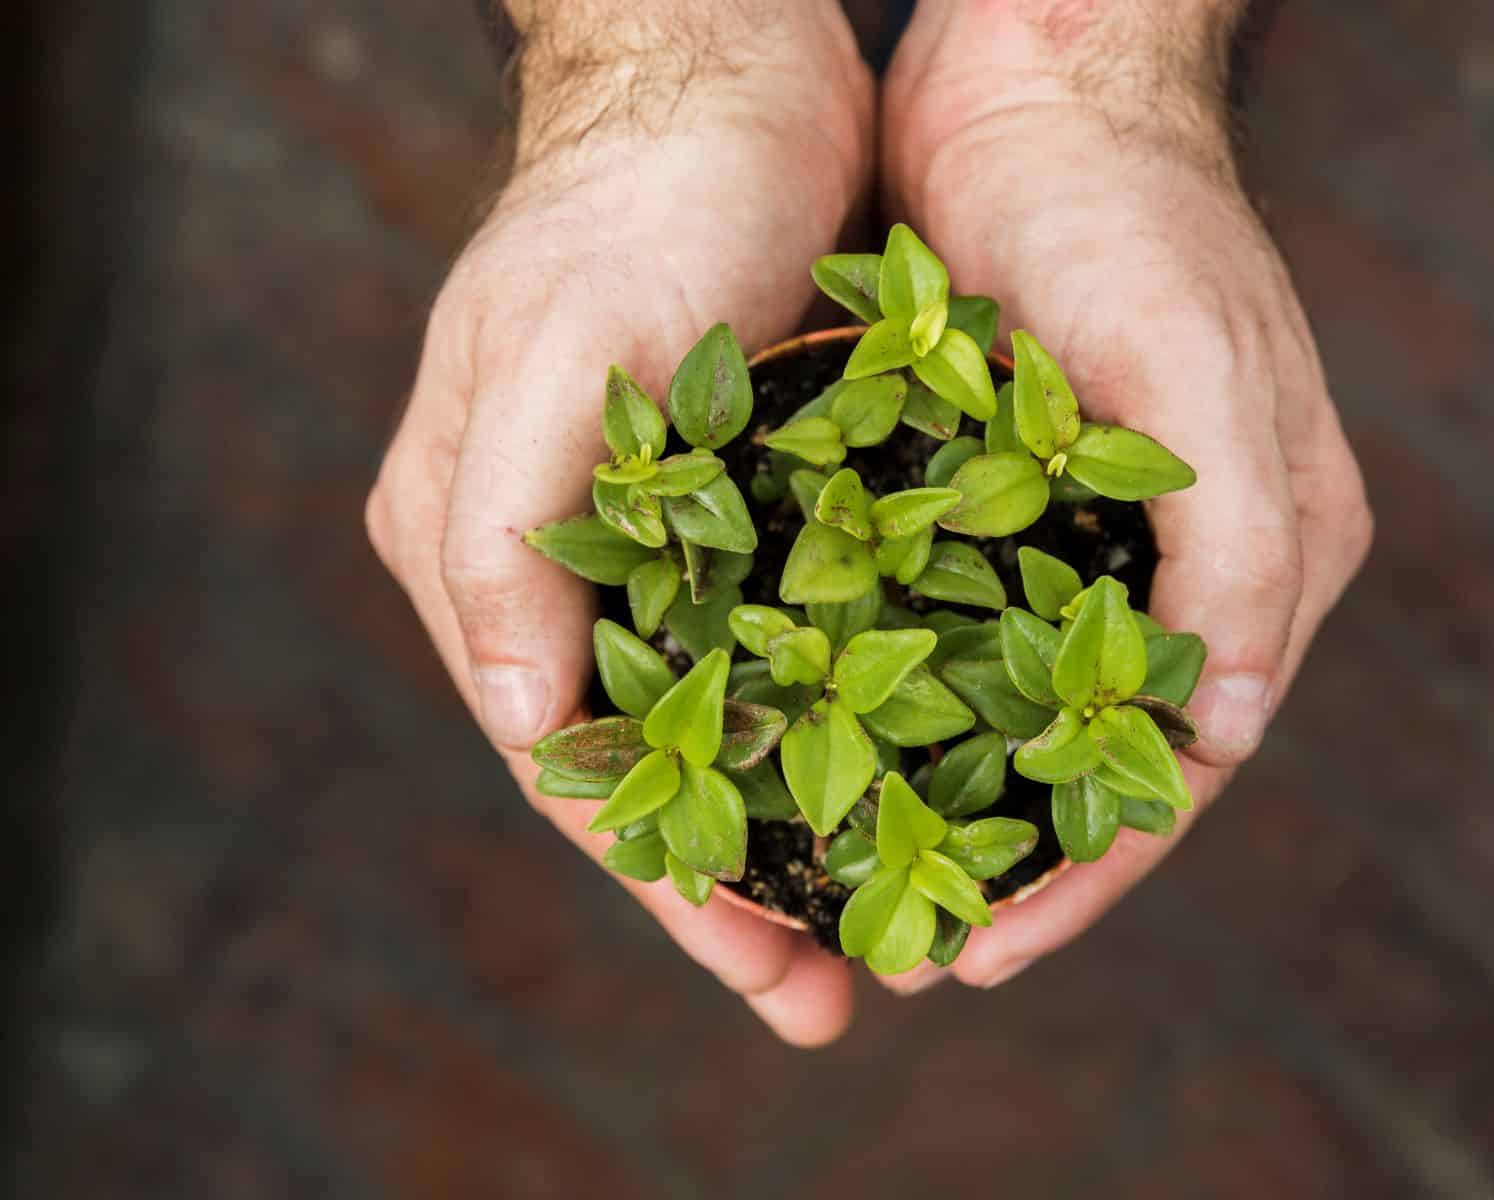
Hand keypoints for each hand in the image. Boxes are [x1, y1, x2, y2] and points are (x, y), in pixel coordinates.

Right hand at [365, 1, 873, 1043]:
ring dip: (797, 826)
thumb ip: (507, 535)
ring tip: (883, 924)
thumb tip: (516, 718)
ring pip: (723, 723)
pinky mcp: (735, 499)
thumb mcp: (563, 345)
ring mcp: (650, 537)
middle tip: (836, 995)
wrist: (724, 72)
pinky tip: (911, 777)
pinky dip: (836, 723)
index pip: (574, 761)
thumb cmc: (635, 193)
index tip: (770, 974)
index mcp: (480, 549)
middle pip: (651, 769)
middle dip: (741, 890)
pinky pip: (784, 643)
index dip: (673, 882)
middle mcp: (556, 563)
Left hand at [881, 0, 1372, 988]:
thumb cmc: (1129, 209)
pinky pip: (957, 627)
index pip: (1183, 762)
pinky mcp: (1000, 491)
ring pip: (1020, 710)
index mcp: (1268, 556)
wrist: (1033, 78)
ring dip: (949, 798)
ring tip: (855, 882)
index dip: (1093, 869)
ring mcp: (1089, 530)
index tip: (989, 949)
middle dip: (1012, 861)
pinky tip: (825, 747)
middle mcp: (1185, 562)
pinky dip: (904, 697)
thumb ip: (1238, 549)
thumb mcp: (1194, 368)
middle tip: (906, 951)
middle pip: (1099, 758)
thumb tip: (1224, 732)